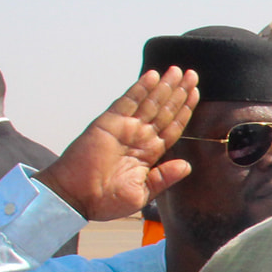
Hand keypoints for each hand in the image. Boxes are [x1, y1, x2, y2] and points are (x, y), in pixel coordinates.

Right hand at [37, 68, 198, 221]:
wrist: (76, 199)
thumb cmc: (105, 200)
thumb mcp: (142, 192)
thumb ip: (163, 177)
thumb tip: (186, 166)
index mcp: (149, 153)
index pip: (172, 127)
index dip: (184, 110)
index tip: (195, 94)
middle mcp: (139, 137)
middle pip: (164, 110)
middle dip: (178, 92)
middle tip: (192, 75)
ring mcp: (124, 128)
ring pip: (149, 103)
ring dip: (164, 86)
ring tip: (178, 71)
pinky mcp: (108, 123)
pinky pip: (127, 102)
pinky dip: (140, 89)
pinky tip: (152, 76)